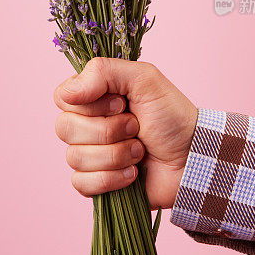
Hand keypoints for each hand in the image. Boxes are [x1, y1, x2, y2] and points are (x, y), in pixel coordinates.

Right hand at [54, 58, 197, 209]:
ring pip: (75, 157)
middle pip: (65, 128)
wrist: (193, 158)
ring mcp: (90, 155)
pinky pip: (82, 183)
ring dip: (116, 154)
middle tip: (136, 127)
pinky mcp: (96, 183)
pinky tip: (133, 173)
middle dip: (108, 130)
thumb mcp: (143, 78)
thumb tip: (67, 93)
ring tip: (140, 151)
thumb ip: (103, 71)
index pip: (62, 98)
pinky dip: (112, 178)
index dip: (90, 104)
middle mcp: (87, 124)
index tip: (120, 103)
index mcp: (93, 97)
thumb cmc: (171, 116)